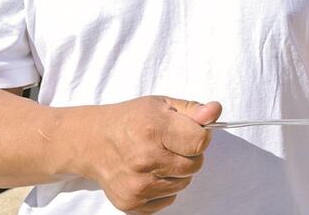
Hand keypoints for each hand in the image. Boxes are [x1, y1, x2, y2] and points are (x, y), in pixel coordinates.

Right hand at [62, 96, 220, 212]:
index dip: (200, 136)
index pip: (200, 142)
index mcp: (153, 129)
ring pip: (183, 184)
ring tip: (158, 157)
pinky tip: (148, 172)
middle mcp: (144, 159)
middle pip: (194, 165)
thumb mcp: (161, 105)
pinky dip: (164, 187)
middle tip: (171, 144)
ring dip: (177, 172)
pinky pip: (168, 199)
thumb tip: (215, 111)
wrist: (92, 141)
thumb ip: (192, 110)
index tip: (189, 131)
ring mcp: (137, 184)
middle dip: (189, 154)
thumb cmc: (130, 120)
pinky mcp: (132, 203)